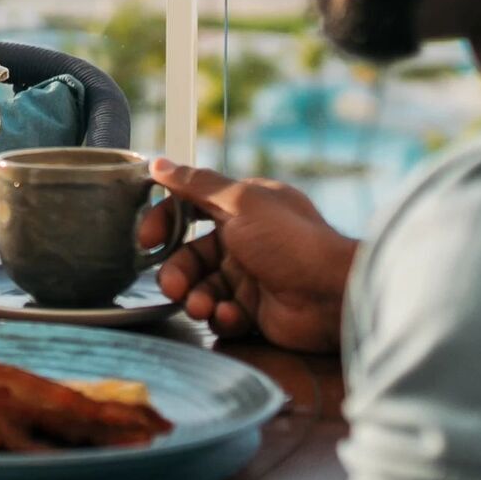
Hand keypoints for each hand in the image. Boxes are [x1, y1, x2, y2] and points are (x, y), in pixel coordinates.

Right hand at [144, 159, 354, 351]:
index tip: (147, 239)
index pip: (190, 208)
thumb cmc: (291, 242)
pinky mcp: (254, 310)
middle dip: (177, 273)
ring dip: (196, 297)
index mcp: (242, 209)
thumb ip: (198, 184)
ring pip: (202, 287)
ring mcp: (249, 277)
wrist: (333, 296)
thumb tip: (159, 163)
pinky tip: (233, 315)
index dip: (165, 222)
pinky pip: (222, 313)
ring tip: (203, 306)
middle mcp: (244, 240)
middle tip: (173, 288)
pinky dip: (223, 315)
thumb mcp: (242, 203)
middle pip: (191, 255)